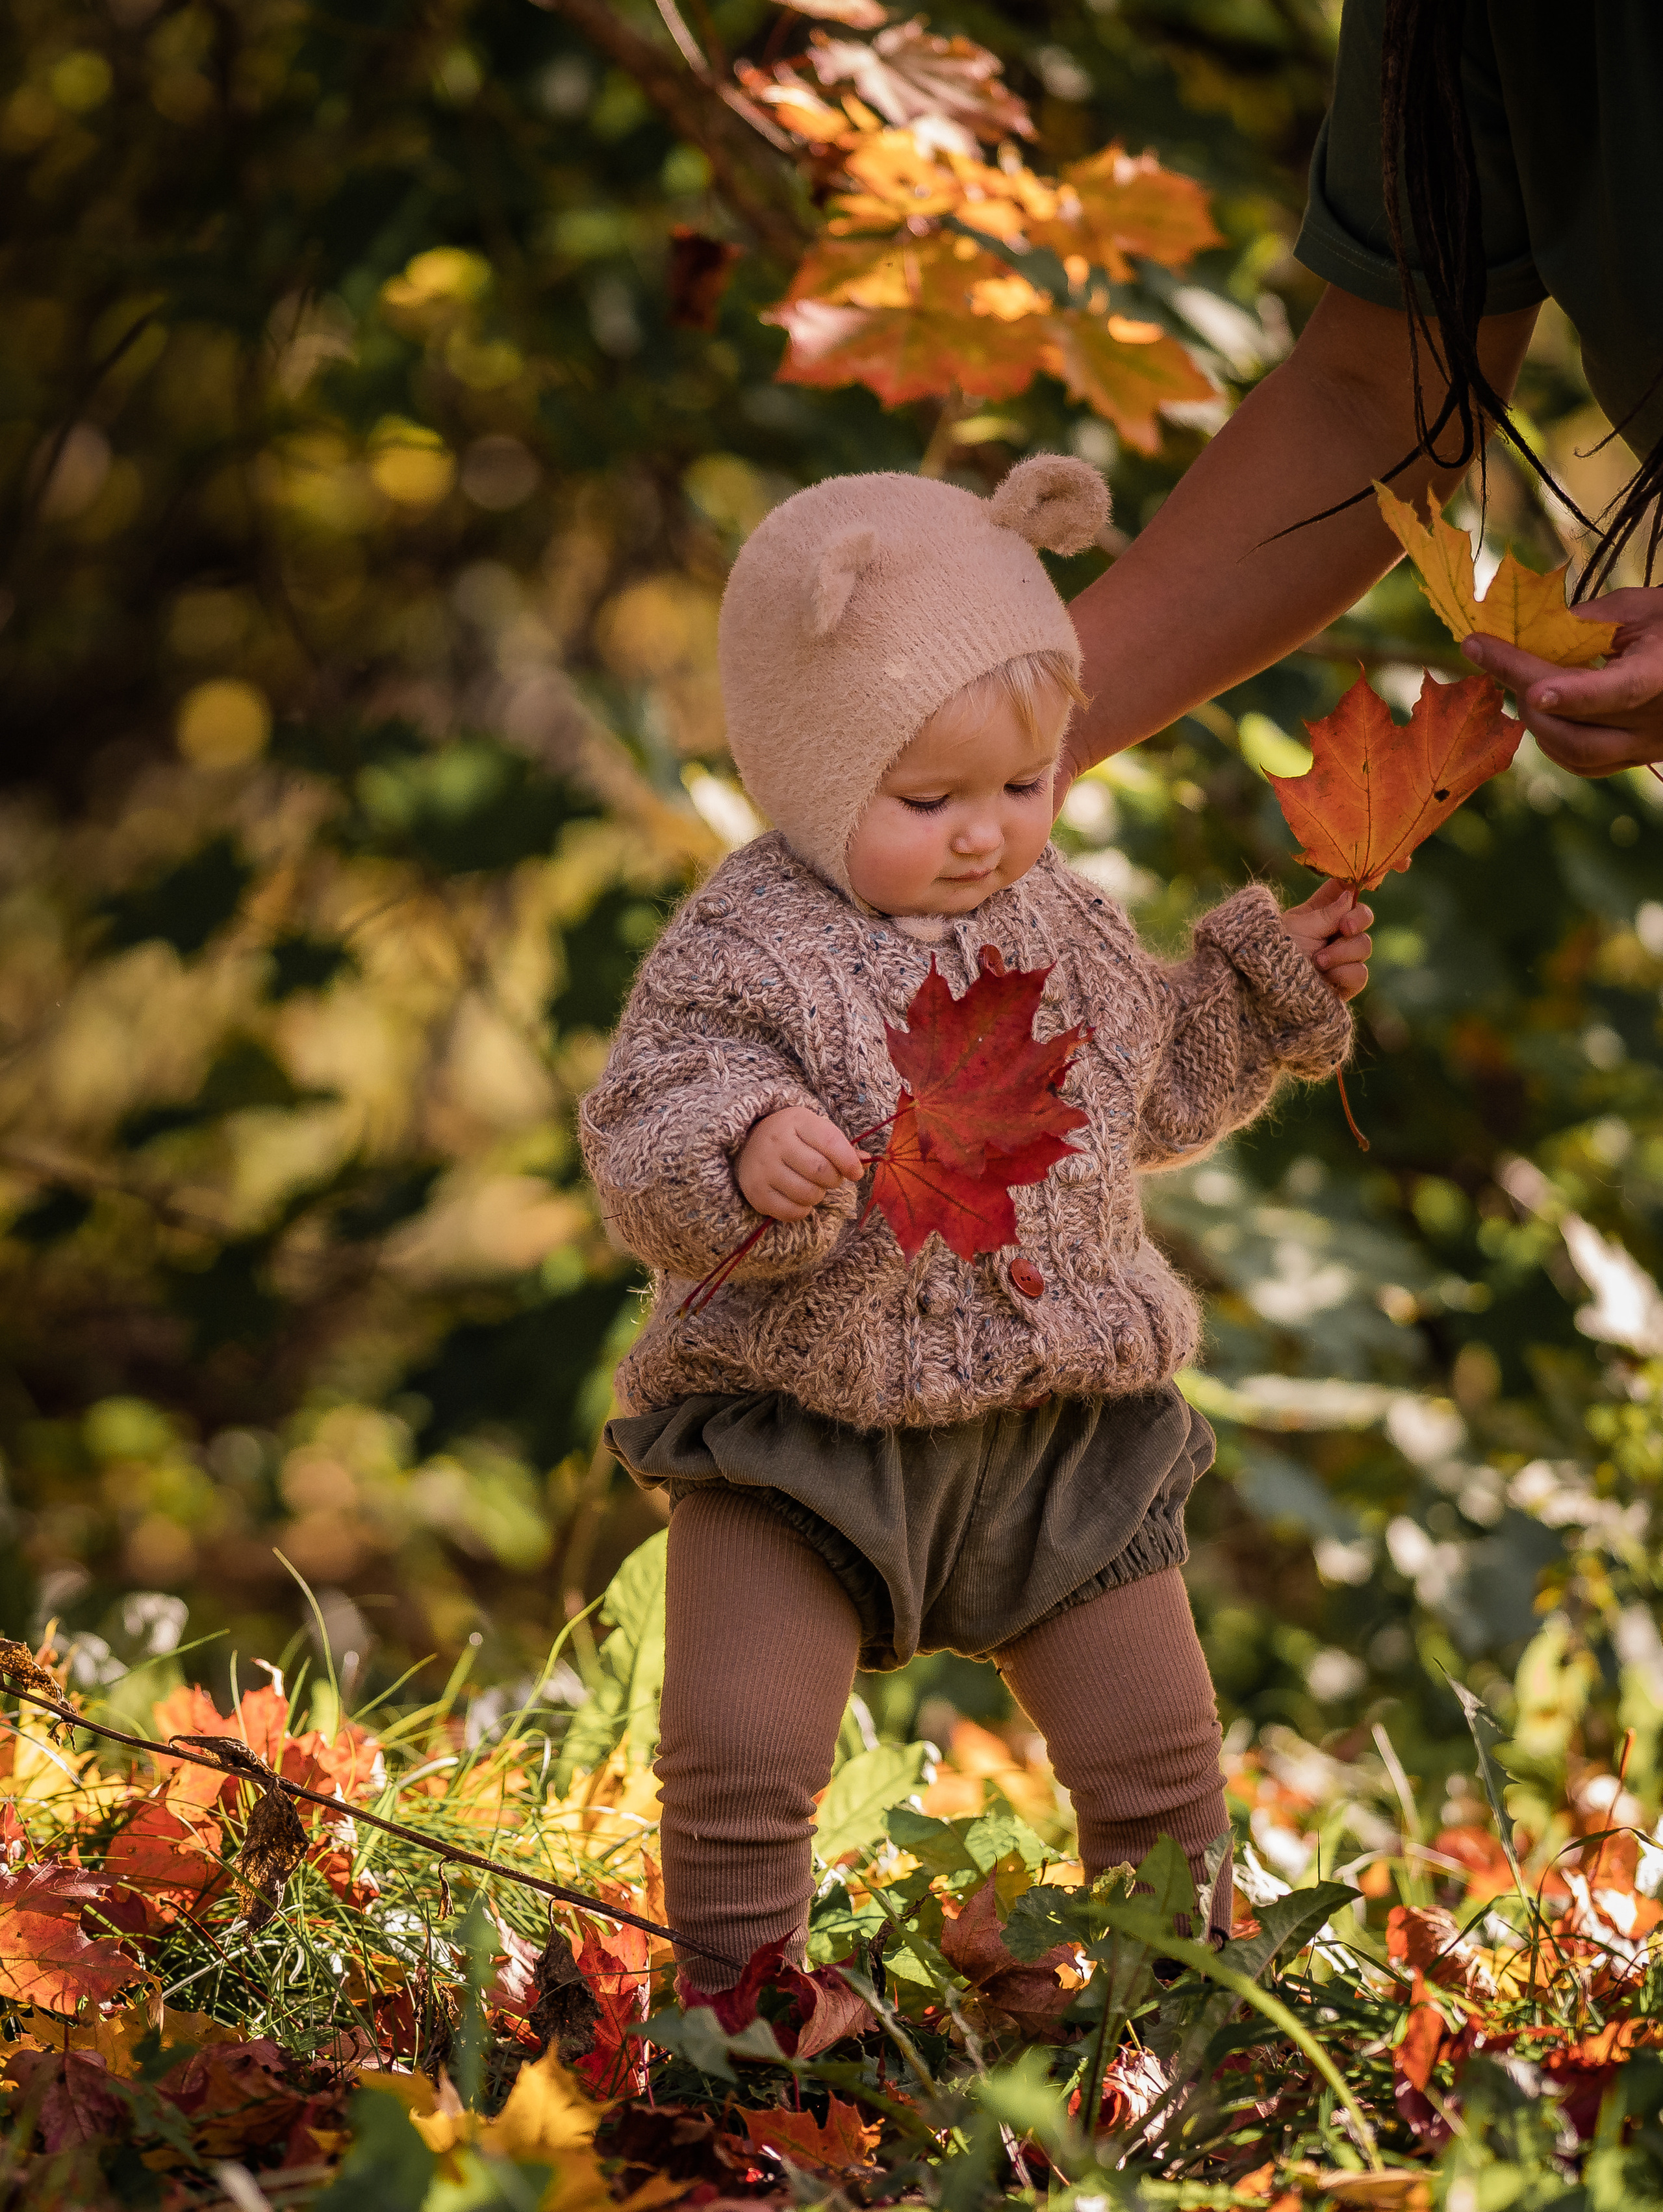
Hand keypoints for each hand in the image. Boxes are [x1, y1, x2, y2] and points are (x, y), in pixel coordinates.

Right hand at [736, 1107, 867, 1221]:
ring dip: (818, 1195)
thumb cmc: (792, 1137)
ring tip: (812, 1186)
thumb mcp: (815, 1131)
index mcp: (796, 1121)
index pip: (830, 1142)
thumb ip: (841, 1146)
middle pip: (820, 1171)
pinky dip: (802, 1210)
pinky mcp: (756, 1192)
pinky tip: (798, 1198)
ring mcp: (764, 1168)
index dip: (848, 1162)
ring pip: (807, 1193)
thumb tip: (866, 1162)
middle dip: (833, 1180)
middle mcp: (776, 1142)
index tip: (855, 1173)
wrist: (749, 1142)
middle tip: (829, 1178)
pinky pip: (791, 1212)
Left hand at [1281, 878, 1372, 1000]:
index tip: (1351, 887)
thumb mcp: (1299, 927)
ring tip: (1318, 961)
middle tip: (1344, 927)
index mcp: (1318, 912)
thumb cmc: (1276, 952)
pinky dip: (1344, 973)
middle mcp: (1332, 932)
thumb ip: (1328, 913)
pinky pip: (1360, 973)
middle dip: (1358, 919)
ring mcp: (1341, 958)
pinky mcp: (1345, 982)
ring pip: (1364, 945)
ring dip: (1342, 952)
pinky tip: (1326, 977)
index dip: (1351, 884)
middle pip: (1363, 916)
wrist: (1268, 989)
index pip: (1342, 890)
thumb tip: (1350, 894)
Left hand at [1461, 588, 1662, 774]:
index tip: (1530, 688)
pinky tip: (1540, 710)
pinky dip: (1551, 738)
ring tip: (1519, 682)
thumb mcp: (1639, 608)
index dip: (1572, 695)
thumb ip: (1586, 621)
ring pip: (1575, 753)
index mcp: (1662, 675)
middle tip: (1494, 657)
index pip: (1617, 691)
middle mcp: (1655, 723)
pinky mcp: (1634, 758)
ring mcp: (1644, 747)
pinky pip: (1582, 763)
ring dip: (1535, 720)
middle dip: (1526, 693)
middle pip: (1579, 727)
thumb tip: (1525, 636)